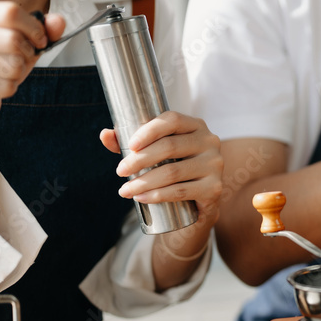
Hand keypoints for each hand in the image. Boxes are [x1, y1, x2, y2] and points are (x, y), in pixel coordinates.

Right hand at [0, 2, 63, 129]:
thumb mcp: (19, 44)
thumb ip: (41, 31)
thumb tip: (58, 21)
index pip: (10, 12)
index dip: (34, 28)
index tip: (39, 40)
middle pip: (12, 39)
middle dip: (27, 53)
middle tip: (21, 59)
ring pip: (12, 65)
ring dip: (18, 72)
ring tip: (5, 73)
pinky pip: (6, 87)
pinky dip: (10, 88)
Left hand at [100, 112, 223, 225]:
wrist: (200, 200)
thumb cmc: (174, 168)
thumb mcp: (155, 152)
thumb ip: (130, 142)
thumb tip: (105, 134)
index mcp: (196, 125)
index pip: (172, 120)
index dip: (148, 131)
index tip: (129, 146)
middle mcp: (210, 142)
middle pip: (170, 146)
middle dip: (139, 160)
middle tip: (120, 171)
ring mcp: (215, 165)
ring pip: (172, 172)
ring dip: (143, 182)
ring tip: (125, 190)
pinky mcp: (214, 188)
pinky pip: (181, 191)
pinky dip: (157, 196)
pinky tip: (141, 198)